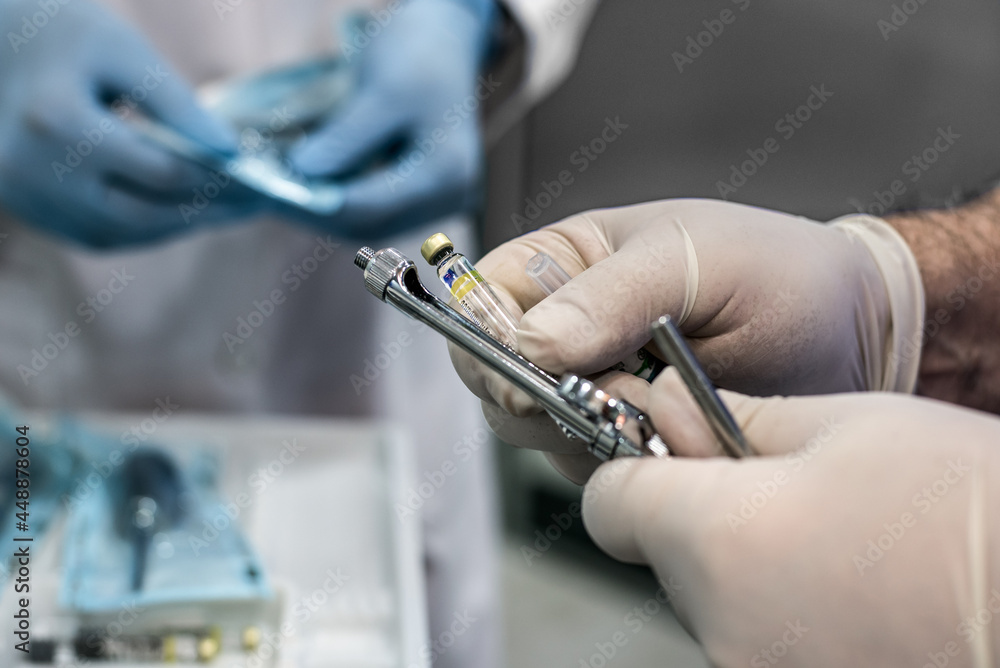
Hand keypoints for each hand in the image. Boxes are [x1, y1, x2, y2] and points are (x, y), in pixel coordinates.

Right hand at [0, 0, 259, 247]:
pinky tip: (181, 212)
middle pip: (144, 215)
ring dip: (179, 227)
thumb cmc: (59, 30)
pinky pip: (96, 234)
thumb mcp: (122, 50)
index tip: (262, 179)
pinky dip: (144, 229)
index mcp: (57, 123)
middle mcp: (35, 172)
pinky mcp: (24, 207)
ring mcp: (24, 197)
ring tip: (227, 211)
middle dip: (208, 213)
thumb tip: (230, 152)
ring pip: (121, 235)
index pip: (162, 172)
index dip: (219, 181)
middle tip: (256, 205)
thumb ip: (176, 102)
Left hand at [290, 0, 496, 237]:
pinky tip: (313, 186)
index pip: (374, 205)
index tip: (272, 190)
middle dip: (319, 211)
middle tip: (270, 195)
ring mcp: (440, 199)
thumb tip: (301, 173)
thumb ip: (345, 138)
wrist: (445, 39)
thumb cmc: (416, 54)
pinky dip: (344, 200)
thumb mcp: (380, 91)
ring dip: (328, 210)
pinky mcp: (425, 194)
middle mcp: (450, 195)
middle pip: (373, 223)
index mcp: (445, 172)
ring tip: (284, 192)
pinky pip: (379, 210)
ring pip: (373, 223)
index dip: (320, 202)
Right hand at [449, 199, 923, 477]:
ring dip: (581, 428)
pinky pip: (584, 467)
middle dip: (534, 393)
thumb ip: (610, 295)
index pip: (478, 299)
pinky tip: (670, 434)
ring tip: (657, 403)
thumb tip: (529, 343)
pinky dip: (616, 461)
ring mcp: (589, 390)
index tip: (529, 363)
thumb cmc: (776, 273)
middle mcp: (565, 329)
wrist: (850, 338)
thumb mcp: (693, 259)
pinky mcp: (619, 442)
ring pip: (531, 430)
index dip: (486, 335)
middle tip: (603, 391)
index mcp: (565, 264)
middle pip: (490, 375)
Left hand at [583, 376, 999, 666]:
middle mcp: (721, 625)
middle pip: (663, 554)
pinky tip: (846, 585)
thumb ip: (736, 419)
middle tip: (771, 482)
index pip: (610, 504)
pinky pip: (754, 640)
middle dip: (699, 513)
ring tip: (829, 537)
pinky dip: (779, 609)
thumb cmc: (966, 508)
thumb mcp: (847, 426)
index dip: (632, 466)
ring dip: (743, 564)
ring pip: (710, 600)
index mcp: (719, 539)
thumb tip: (673, 407)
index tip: (665, 449)